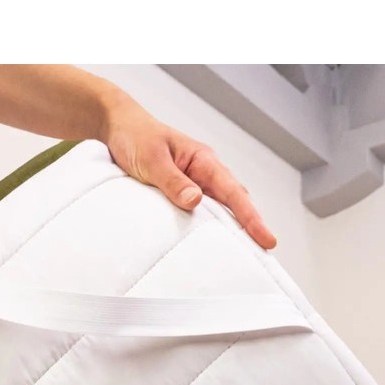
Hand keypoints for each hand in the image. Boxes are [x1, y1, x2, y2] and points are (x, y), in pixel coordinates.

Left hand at [100, 100, 276, 250]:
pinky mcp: (180, 193)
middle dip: (249, 227)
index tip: (267, 239)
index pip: (234, 193)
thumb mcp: (152, 158)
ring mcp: (193, 184)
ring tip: (241, 255)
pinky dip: (207, 227)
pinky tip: (208, 243)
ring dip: (228, 229)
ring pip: (218, 209)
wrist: (118, 129)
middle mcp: (203, 173)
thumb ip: (173, 180)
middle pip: (234, 203)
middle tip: (262, 253)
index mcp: (203, 160)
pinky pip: (199, 213)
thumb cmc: (136, 137)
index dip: (251, 218)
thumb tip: (196, 201)